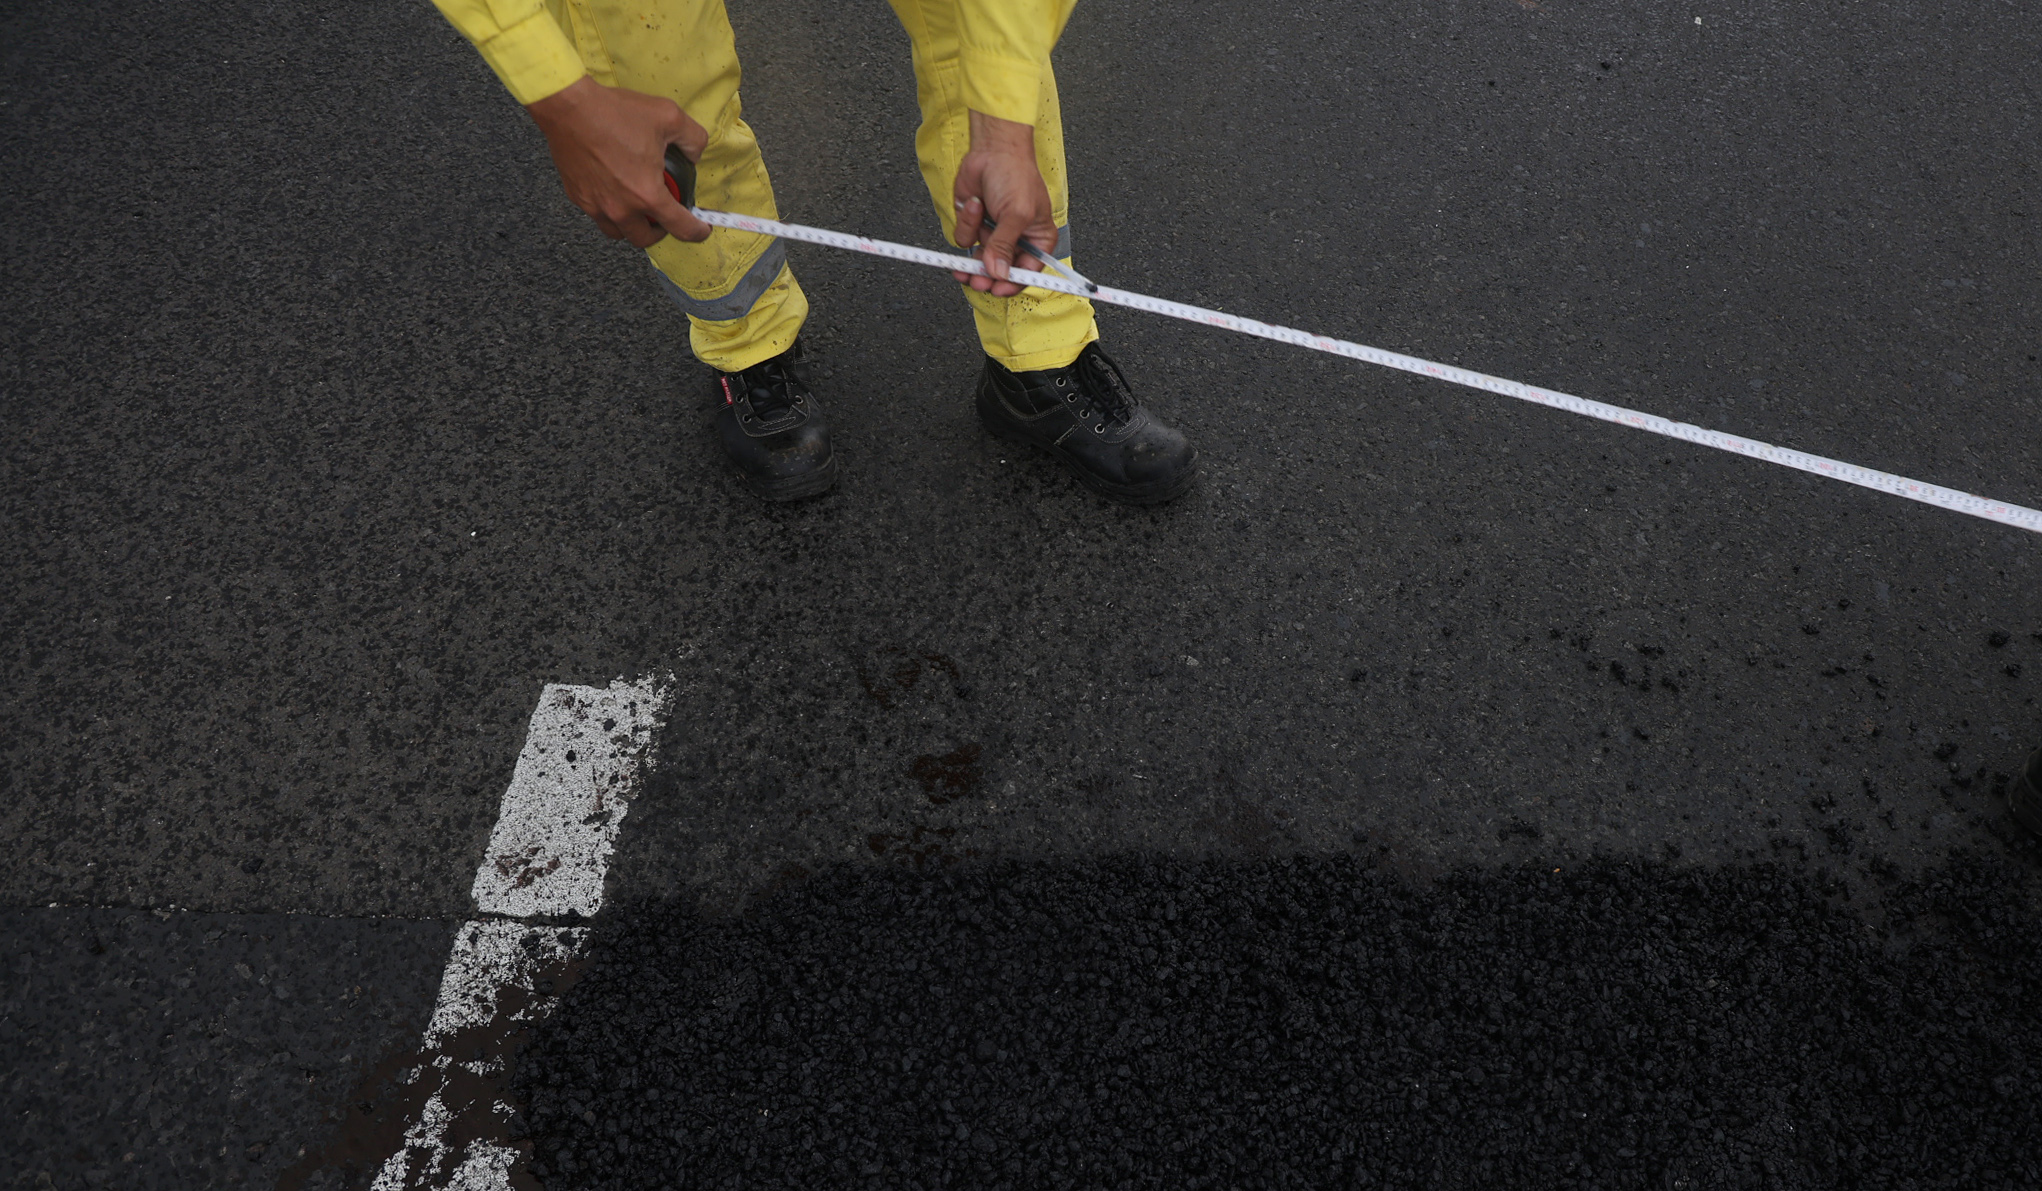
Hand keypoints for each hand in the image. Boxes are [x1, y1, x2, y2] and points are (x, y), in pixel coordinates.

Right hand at [525, 76, 710, 248]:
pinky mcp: (577, 196)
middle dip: (659, 231)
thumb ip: (693, 139)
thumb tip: (694, 154)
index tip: (701, 230)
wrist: (568, 107)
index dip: (696, 232)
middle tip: (664, 215)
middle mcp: (620, 208)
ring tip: (638, 206)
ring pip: (617, 232)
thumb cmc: (615, 112)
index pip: (680, 227)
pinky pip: (597, 214)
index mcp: (647, 195)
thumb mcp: (670, 117)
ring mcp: (595, 205)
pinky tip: (614, 189)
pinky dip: (609, 209)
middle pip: (644, 239)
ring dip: (632, 225)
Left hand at [951, 110, 1057, 297]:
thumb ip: (1005, 245)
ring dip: (973, 253)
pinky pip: (966, 240)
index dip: (1012, 283)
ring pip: (980, 260)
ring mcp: (994, 235)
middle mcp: (1016, 241)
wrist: (992, 150)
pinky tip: (975, 205)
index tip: (997, 289)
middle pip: (1001, 272)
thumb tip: (998, 273)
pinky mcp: (976, 226)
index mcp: (1037, 241)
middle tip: (976, 279)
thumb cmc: (1015, 176)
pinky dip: (968, 224)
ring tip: (970, 248)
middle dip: (986, 275)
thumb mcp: (1016, 214)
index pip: (1027, 272)